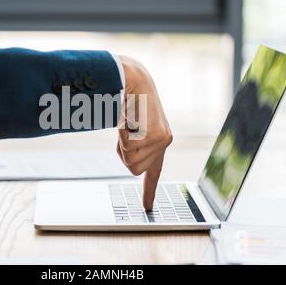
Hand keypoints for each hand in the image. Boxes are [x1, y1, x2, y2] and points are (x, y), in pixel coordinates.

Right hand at [116, 55, 172, 210]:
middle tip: (126, 130)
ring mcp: (163, 141)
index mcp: (157, 142)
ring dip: (122, 142)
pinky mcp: (159, 137)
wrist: (133, 79)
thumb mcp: (128, 127)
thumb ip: (132, 144)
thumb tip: (128, 159)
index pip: (153, 172)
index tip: (147, 207)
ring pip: (130, 160)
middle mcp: (163, 143)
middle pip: (133, 168)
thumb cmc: (127, 100)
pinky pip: (130, 147)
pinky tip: (130, 120)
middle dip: (123, 152)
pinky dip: (123, 134)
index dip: (149, 190)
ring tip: (128, 124)